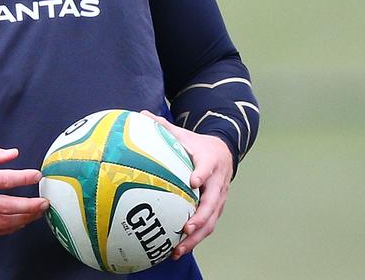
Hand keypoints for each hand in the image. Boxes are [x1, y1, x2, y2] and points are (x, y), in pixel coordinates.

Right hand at [0, 145, 48, 236]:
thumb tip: (14, 154)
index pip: (3, 180)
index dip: (23, 178)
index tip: (38, 175)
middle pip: (5, 207)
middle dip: (29, 206)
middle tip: (45, 202)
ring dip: (22, 220)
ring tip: (37, 213)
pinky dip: (7, 229)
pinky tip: (19, 223)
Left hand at [141, 110, 233, 257]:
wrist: (224, 153)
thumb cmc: (198, 146)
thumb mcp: (184, 134)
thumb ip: (163, 127)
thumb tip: (140, 114)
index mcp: (209, 161)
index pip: (207, 167)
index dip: (202, 174)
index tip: (194, 181)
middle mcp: (217, 181)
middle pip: (212, 201)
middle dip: (201, 217)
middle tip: (186, 227)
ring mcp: (219, 197)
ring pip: (212, 219)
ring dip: (197, 236)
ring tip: (179, 249)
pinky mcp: (216, 209)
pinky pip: (208, 226)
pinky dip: (195, 239)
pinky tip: (178, 250)